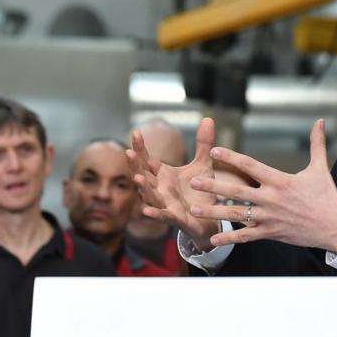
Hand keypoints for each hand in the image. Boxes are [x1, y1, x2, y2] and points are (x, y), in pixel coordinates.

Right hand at [128, 118, 221, 250]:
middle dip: (135, 165)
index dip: (140, 147)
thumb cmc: (200, 190)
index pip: (146, 159)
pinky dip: (154, 214)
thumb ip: (203, 143)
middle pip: (143, 175)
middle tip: (128, 152)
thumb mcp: (203, 164)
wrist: (209, 217)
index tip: (135, 133)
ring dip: (142, 187)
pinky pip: (162, 216)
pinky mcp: (174, 218)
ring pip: (149, 195)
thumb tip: (208, 118)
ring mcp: (165, 204)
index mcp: (163, 174)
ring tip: (136, 178)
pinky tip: (146, 211)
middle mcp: (159, 188)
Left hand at [189, 119, 336, 251]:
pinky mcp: (271, 233)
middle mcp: (271, 199)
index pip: (250, 166)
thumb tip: (321, 121)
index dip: (231, 158)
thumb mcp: (320, 168)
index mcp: (280, 181)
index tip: (214, 151)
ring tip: (195, 209)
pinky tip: (213, 238)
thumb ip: (316, 143)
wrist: (336, 227)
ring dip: (214, 212)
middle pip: (236, 190)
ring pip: (236, 214)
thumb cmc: (327, 196)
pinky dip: (230, 237)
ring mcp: (269, 217)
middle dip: (213, 185)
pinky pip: (247, 236)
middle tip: (194, 181)